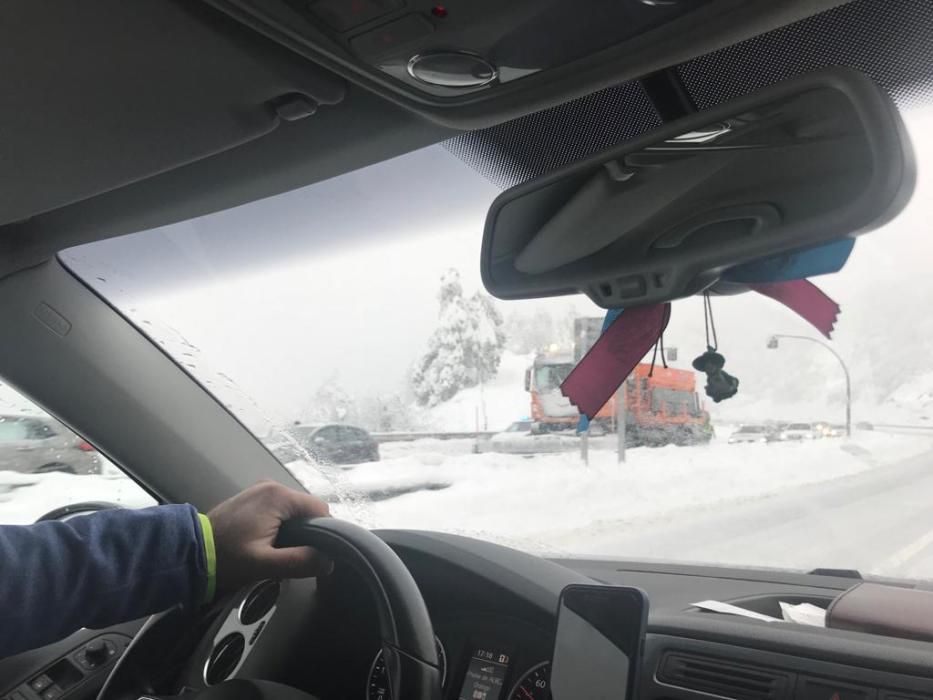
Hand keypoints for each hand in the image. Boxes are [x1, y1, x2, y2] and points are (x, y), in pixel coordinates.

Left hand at [208, 481, 331, 592]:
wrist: (191, 552)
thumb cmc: (226, 558)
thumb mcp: (265, 565)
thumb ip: (300, 561)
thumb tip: (327, 561)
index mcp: (279, 496)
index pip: (320, 510)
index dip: (324, 533)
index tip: (314, 553)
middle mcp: (271, 485)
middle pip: (307, 509)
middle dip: (306, 533)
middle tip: (292, 556)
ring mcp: (260, 490)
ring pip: (294, 511)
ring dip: (293, 530)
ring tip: (278, 551)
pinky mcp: (252, 498)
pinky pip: (280, 510)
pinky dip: (281, 525)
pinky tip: (269, 542)